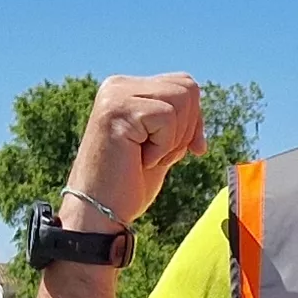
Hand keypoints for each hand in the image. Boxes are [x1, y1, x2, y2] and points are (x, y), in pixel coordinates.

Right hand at [59, 73, 205, 238]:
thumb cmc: (127, 185)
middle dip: (188, 128)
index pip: (183, 84)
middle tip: (160, 156)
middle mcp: (117, 86)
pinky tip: (140, 161)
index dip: (195, 119)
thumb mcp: (160, 144)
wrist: (98, 213)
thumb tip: (199, 107)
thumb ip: (175, 122)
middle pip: (187, 87)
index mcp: (126, 89)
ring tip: (147, 158)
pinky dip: (163, 147)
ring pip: (181, 100)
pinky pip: (167, 117)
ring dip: (174, 139)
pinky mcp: (118, 110)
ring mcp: (115, 96)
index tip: (190, 149)